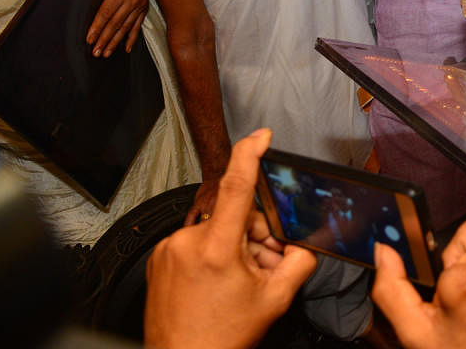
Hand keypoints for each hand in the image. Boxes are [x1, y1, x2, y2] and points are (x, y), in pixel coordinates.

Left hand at [89, 0, 148, 56]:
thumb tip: (88, 12)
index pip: (105, 14)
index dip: (96, 28)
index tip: (89, 39)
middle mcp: (132, 0)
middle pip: (115, 24)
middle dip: (104, 39)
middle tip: (95, 52)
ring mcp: (140, 5)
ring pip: (125, 28)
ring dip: (115, 42)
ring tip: (106, 53)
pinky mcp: (144, 8)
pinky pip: (137, 26)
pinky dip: (131, 38)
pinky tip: (125, 48)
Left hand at [145, 129, 317, 348]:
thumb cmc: (220, 339)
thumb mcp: (274, 300)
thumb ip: (298, 263)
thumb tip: (305, 245)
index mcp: (216, 249)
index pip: (235, 186)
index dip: (249, 154)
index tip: (260, 136)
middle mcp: (187, 244)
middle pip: (235, 217)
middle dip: (255, 237)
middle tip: (260, 268)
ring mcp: (169, 251)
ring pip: (216, 232)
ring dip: (234, 249)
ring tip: (238, 283)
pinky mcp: (159, 260)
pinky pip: (196, 245)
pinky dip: (212, 257)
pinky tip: (219, 284)